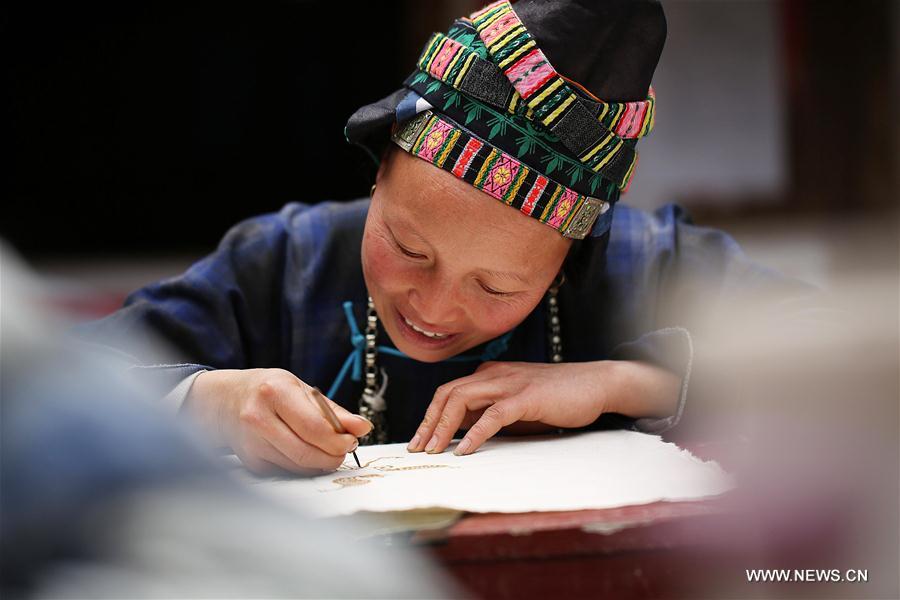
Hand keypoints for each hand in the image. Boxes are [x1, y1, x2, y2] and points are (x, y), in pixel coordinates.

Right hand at [184, 368, 371, 474]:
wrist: (223, 401)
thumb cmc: (267, 391)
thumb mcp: (300, 389)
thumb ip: (333, 410)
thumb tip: (363, 427)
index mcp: (274, 392)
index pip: (314, 427)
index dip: (338, 440)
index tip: (351, 441)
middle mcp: (258, 418)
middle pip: (307, 452)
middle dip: (333, 456)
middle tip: (344, 450)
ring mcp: (251, 444)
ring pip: (298, 466)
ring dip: (320, 463)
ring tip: (326, 449)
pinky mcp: (251, 463)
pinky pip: (287, 472)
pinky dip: (303, 467)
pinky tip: (303, 452)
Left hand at [407, 360, 679, 455]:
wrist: (596, 383)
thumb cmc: (558, 397)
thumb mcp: (517, 405)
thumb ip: (491, 413)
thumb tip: (462, 434)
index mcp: (490, 375)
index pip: (449, 392)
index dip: (430, 415)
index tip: (420, 440)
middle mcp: (494, 374)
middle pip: (447, 394)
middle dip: (428, 422)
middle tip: (417, 449)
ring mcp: (509, 383)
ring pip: (462, 400)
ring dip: (443, 427)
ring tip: (434, 451)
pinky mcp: (526, 397)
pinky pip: (492, 414)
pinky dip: (475, 433)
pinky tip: (464, 450)